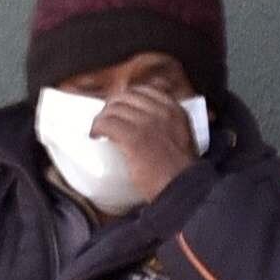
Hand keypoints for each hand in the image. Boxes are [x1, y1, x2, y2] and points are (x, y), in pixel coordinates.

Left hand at [92, 86, 200, 204]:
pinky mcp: (133, 137)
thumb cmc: (182, 172)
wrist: (184, 189)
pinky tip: (95, 135)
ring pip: (114, 108)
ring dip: (102, 118)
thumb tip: (152, 130)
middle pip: (126, 96)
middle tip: (106, 120)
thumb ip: (170, 128)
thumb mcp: (183, 139)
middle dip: (112, 106)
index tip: (120, 108)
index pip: (145, 90)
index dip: (127, 98)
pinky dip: (97, 128)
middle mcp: (161, 111)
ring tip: (98, 130)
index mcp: (175, 110)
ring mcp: (147, 123)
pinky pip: (107, 123)